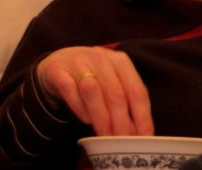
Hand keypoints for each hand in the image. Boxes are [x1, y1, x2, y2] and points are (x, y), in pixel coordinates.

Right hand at [36, 46, 153, 135]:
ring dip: (101, 118)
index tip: (144, 138)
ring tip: (105, 137)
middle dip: (121, 123)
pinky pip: (69, 90)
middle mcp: (101, 58)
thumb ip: (124, 103)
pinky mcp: (57, 69)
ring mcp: (78, 61)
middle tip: (122, 144)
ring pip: (92, 91)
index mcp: (120, 61)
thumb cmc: (91, 77)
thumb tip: (139, 135)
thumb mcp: (110, 83)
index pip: (137, 90)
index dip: (143, 116)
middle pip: (115, 93)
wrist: (56, 64)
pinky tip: (85, 120)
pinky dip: (79, 107)